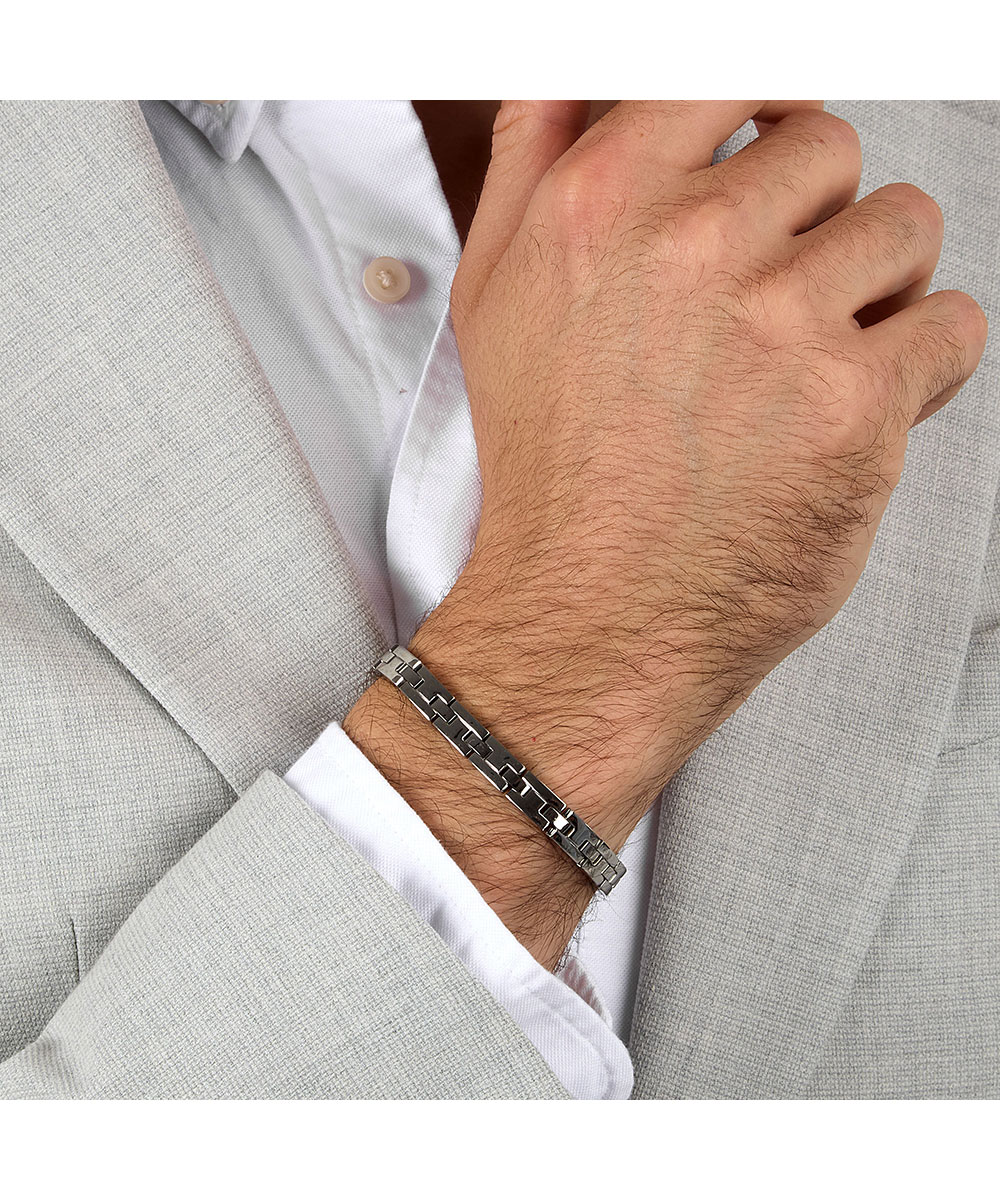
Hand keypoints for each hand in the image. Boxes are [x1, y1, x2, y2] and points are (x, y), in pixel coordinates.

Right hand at [346, 101, 987, 969]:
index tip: (780, 138)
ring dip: (873, 283)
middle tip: (772, 296)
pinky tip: (859, 401)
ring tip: (815, 354)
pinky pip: (951, 325)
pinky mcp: (857, 407)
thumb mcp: (496, 299)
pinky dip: (922, 360)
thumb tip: (583, 75)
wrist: (589, 614)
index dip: (769, 104)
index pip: (732, 73)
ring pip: (901, 228)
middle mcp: (692, 248)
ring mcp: (780, 325)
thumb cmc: (549, 469)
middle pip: (827, 149)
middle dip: (810, 217)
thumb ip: (535, 162)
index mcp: (602, 204)